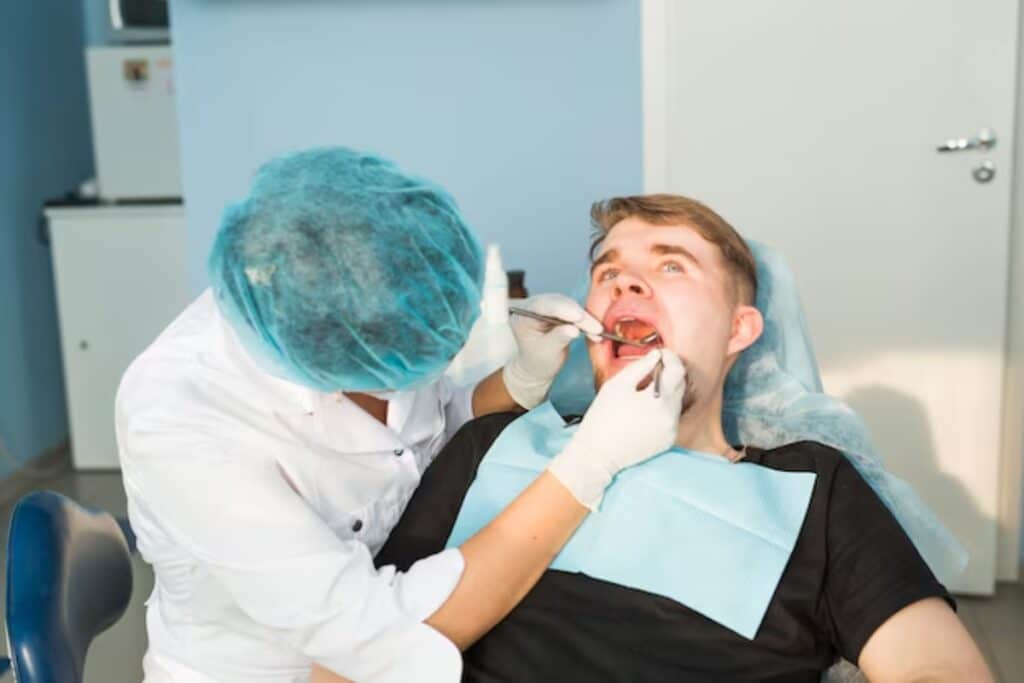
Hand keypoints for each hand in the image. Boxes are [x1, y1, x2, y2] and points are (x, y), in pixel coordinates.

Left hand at [502, 294, 602, 408]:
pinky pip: (575, 311)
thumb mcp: (547, 353)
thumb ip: (558, 339)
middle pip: (558, 303)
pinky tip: (596, 333)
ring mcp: (547, 307)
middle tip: (595, 328)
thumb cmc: (537, 361)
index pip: (541, 306)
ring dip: (585, 319)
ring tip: (597, 332)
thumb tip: (574, 329)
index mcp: (522, 316)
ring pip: (570, 306)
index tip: (578, 317)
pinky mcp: (559, 310)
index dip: (561, 309)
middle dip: (578, 316)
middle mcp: (533, 307)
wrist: (538, 366)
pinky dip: (586, 322)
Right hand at [547, 349, 685, 509]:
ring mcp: (671, 430)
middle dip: (668, 374)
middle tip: (650, 370)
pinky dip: (662, 409)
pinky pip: (671, 417)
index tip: (660, 354)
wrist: (598, 454)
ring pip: (676, 401)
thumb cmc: (603, 418)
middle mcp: (671, 416)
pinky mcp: (668, 441)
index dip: (670, 358)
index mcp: (659, 400)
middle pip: (680, 385)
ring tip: (643, 393)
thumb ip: (640, 366)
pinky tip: (644, 411)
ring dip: (665, 392)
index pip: (677, 370)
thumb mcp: (617, 385)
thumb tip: (656, 355)